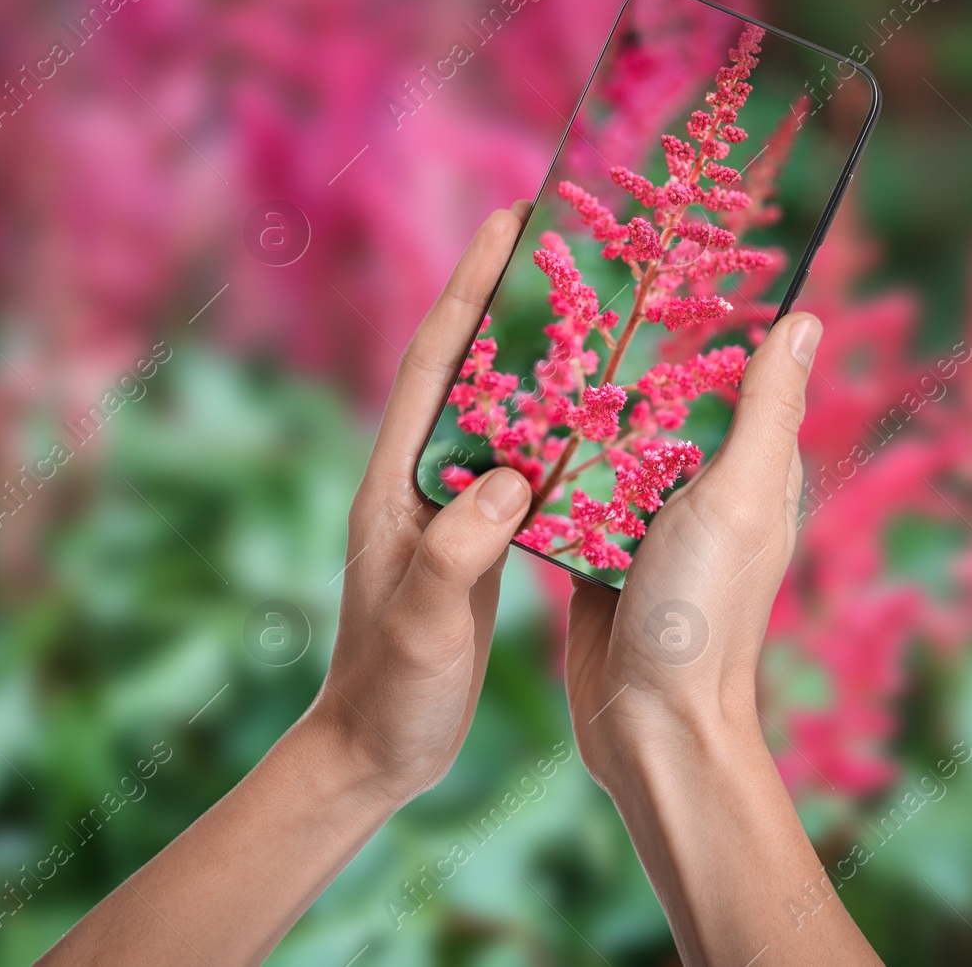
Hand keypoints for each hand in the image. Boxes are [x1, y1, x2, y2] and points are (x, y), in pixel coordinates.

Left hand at [308, 202, 536, 803]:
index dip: (469, 288)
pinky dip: (554, 429)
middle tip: (562, 244)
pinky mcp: (476, 541)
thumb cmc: (391, 690)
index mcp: (395, 483)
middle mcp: (418, 480)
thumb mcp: (423, 621)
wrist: (376, 749)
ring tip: (592, 309)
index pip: (433, 364)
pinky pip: (519, 464)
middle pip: (466, 368)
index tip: (507, 221)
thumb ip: (458, 550)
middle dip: (505, 300)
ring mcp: (447, 509)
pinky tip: (595, 419)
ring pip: (497, 411)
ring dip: (537, 357)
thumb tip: (512, 478)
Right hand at [565, 311, 820, 786]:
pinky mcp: (594, 554)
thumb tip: (805, 320)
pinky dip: (546, 469)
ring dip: (577, 412)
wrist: (648, 723)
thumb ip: (764, 411)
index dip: (707, 325)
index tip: (659, 266)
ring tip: (527, 349)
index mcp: (750, 472)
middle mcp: (700, 493)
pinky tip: (505, 430)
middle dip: (623, 360)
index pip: (735, 378)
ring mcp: (644, 525)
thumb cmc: (703, 611)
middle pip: (661, 407)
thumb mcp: (739, 496)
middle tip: (568, 294)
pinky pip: (569, 496)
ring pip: (607, 447)